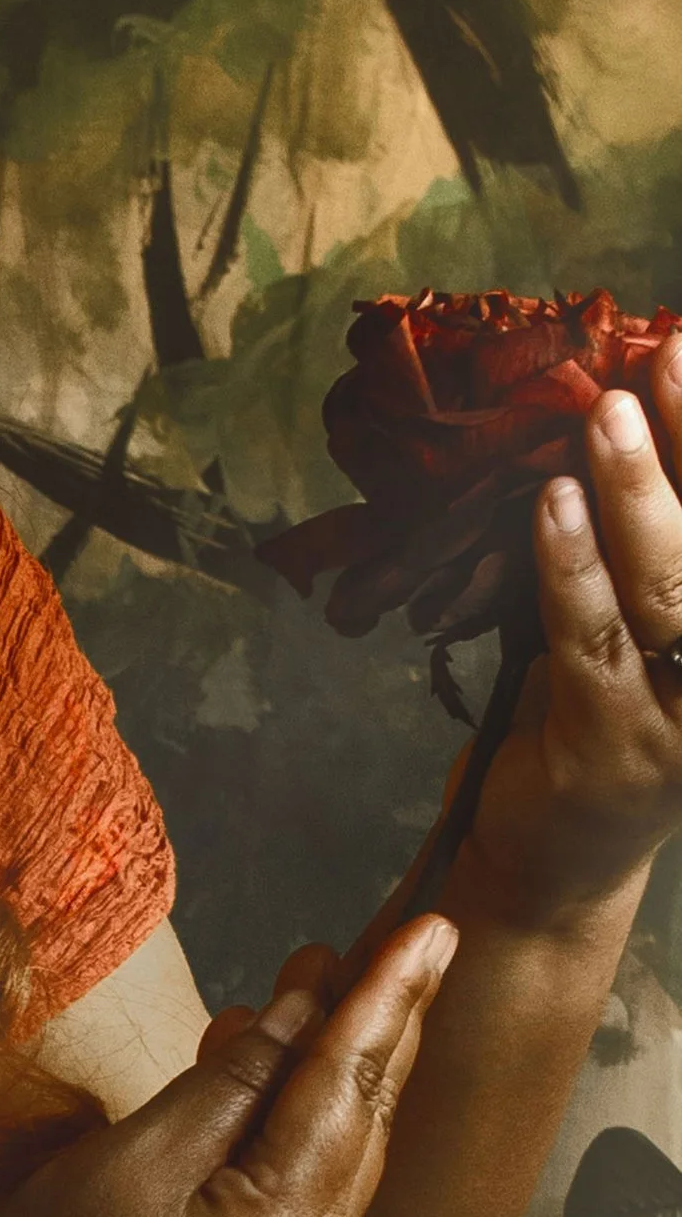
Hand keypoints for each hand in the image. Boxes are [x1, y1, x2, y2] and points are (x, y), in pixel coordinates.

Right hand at [0, 914, 457, 1216]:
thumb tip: (301, 1017)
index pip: (353, 1085)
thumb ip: (231, 1084)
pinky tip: (267, 1079)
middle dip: (380, 1028)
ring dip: (335, 1070)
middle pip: (365, 1122)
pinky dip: (297, 1122)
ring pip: (339, 1156)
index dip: (389, 997)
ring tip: (321, 987)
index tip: (435, 928)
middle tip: (402, 941)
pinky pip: (304, 1189)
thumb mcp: (138, 1156)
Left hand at [448, 345, 681, 928]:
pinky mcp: (610, 746)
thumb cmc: (587, 717)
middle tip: (670, 356)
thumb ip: (629, 541)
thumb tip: (613, 412)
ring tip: (606, 412)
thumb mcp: (621, 620)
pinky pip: (588, 639)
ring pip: (668, 588)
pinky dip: (568, 567)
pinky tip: (547, 506)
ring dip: (634, 493)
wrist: (549, 860)